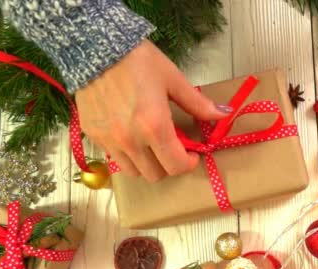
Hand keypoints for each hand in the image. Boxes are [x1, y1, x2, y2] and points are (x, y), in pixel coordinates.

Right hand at [75, 40, 230, 181]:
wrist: (96, 46)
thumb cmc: (139, 60)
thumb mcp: (173, 79)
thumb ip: (198, 103)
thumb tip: (224, 114)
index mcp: (154, 126)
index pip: (176, 166)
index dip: (188, 163)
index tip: (191, 154)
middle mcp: (130, 140)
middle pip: (155, 175)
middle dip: (168, 164)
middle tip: (172, 148)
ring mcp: (109, 140)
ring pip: (133, 172)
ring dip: (147, 164)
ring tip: (151, 145)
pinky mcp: (93, 135)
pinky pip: (114, 158)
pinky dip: (126, 154)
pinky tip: (131, 135)